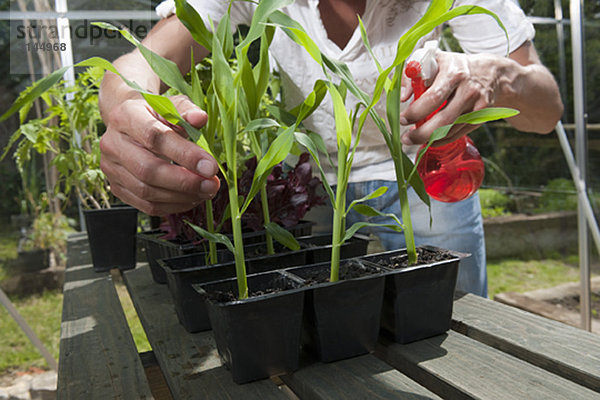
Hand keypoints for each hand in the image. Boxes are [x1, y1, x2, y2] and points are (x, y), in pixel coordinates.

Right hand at [99, 94, 219, 215]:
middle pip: (148, 170)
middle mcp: (112, 143)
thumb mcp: (172, 105)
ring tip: (206, 192)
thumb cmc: (156, 114)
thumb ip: (187, 111)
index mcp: (126, 116)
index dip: (185, 155)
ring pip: (146, 191)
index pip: (155, 137)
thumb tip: (200, 118)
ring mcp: (111, 168)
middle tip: (212, 185)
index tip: (211, 167)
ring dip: (181, 196)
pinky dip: (173, 206)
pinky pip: (146, 205)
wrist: (130, 123)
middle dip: (185, 182)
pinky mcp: (117, 187)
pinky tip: (192, 199)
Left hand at [400, 51, 502, 145]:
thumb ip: (413, 75)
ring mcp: (477, 106)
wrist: (491, 72)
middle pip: (443, 120)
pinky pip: (458, 133)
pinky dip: (442, 139)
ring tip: (414, 139)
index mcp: (453, 74)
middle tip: (405, 138)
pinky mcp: (481, 117)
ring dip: (429, 138)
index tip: (403, 119)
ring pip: (451, 130)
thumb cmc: (456, 67)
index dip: (416, 112)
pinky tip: (430, 139)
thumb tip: (402, 96)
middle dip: (421, 133)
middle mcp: (467, 90)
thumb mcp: (434, 61)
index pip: (433, 98)